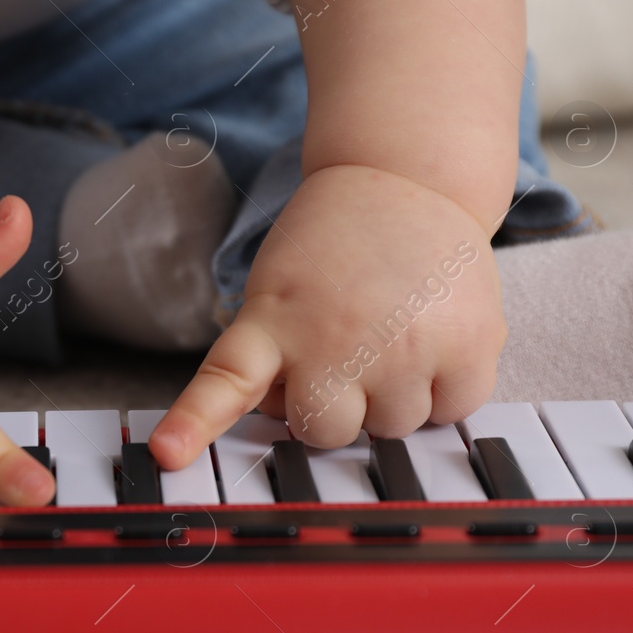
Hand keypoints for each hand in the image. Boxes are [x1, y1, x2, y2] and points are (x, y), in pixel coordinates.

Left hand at [149, 163, 504, 465]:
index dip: (192, 424)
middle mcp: (336, 340)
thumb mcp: (276, 291)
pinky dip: (446, 388)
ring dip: (394, 398)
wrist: (406, 178)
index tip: (165, 454)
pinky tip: (435, 338)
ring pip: (393, 428)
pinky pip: (452, 411)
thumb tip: (288, 417)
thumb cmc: (333, 247)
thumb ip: (272, 359)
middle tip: (346, 353)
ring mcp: (405, 347)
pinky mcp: (467, 345)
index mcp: (274, 322)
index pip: (225, 381)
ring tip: (393, 336)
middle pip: (327, 434)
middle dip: (336, 408)